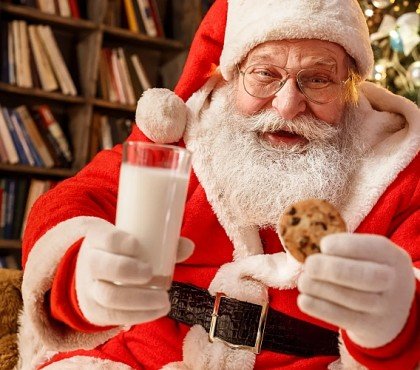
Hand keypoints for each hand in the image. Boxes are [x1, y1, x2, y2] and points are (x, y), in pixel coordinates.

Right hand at [75, 222, 193, 325]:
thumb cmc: (121, 253)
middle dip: (127, 270)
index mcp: (98, 239)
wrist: (91, 274)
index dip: (120, 242)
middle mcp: (88, 262)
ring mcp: (89, 289)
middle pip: (101, 266)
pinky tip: (157, 311)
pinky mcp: (95, 310)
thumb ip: (161, 244)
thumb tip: (189, 246)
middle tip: (150, 273)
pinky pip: (113, 317)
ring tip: (164, 299)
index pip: (105, 238)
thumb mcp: (132, 242)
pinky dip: (139, 315)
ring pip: (108, 296)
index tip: (137, 245)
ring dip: (139, 299)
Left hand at [297, 233, 414, 347]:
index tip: (323, 245)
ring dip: (321, 288)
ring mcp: (384, 307)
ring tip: (303, 282)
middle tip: (309, 265)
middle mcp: (392, 282)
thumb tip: (309, 249)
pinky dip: (319, 308)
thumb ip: (345, 250)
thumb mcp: (369, 255)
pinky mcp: (370, 327)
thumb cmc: (368, 270)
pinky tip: (303, 300)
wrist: (392, 309)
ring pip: (352, 299)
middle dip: (332, 269)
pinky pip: (343, 318)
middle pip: (366, 276)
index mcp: (392, 256)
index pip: (374, 248)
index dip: (345, 245)